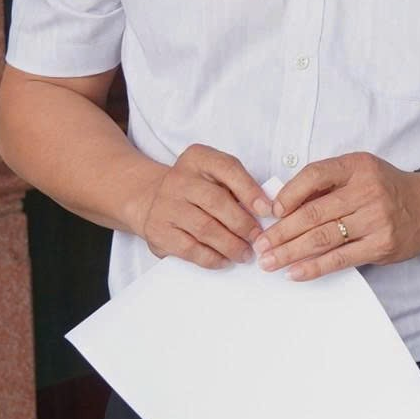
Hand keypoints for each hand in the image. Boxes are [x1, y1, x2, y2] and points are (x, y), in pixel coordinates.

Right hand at [129, 144, 268, 268]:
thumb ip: (238, 185)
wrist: (151, 198)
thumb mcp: (214, 175)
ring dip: (230, 245)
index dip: (250, 191)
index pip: (228, 168)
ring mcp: (166, 206)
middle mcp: (179, 179)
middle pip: (217, 202)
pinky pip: (189, 248)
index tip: (268, 210)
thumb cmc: (196, 189)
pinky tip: (225, 260)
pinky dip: (212, 258)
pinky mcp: (159, 231)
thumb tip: (268, 210)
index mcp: (198, 159)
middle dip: (243, 223)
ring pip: (204, 228)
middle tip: (259, 238)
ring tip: (246, 253)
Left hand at [254, 152, 419, 279]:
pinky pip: (340, 258)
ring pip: (322, 238)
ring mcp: (375, 219)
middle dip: (281, 232)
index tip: (271, 213)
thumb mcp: (359, 171)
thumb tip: (282, 207)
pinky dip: (314, 267)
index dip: (288, 195)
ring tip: (270, 262)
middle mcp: (366, 191)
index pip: (315, 175)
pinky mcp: (381, 245)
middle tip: (260, 245)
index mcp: (357, 166)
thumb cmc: (386, 189)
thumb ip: (326, 184)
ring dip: (290, 252)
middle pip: (313, 213)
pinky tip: (295, 272)